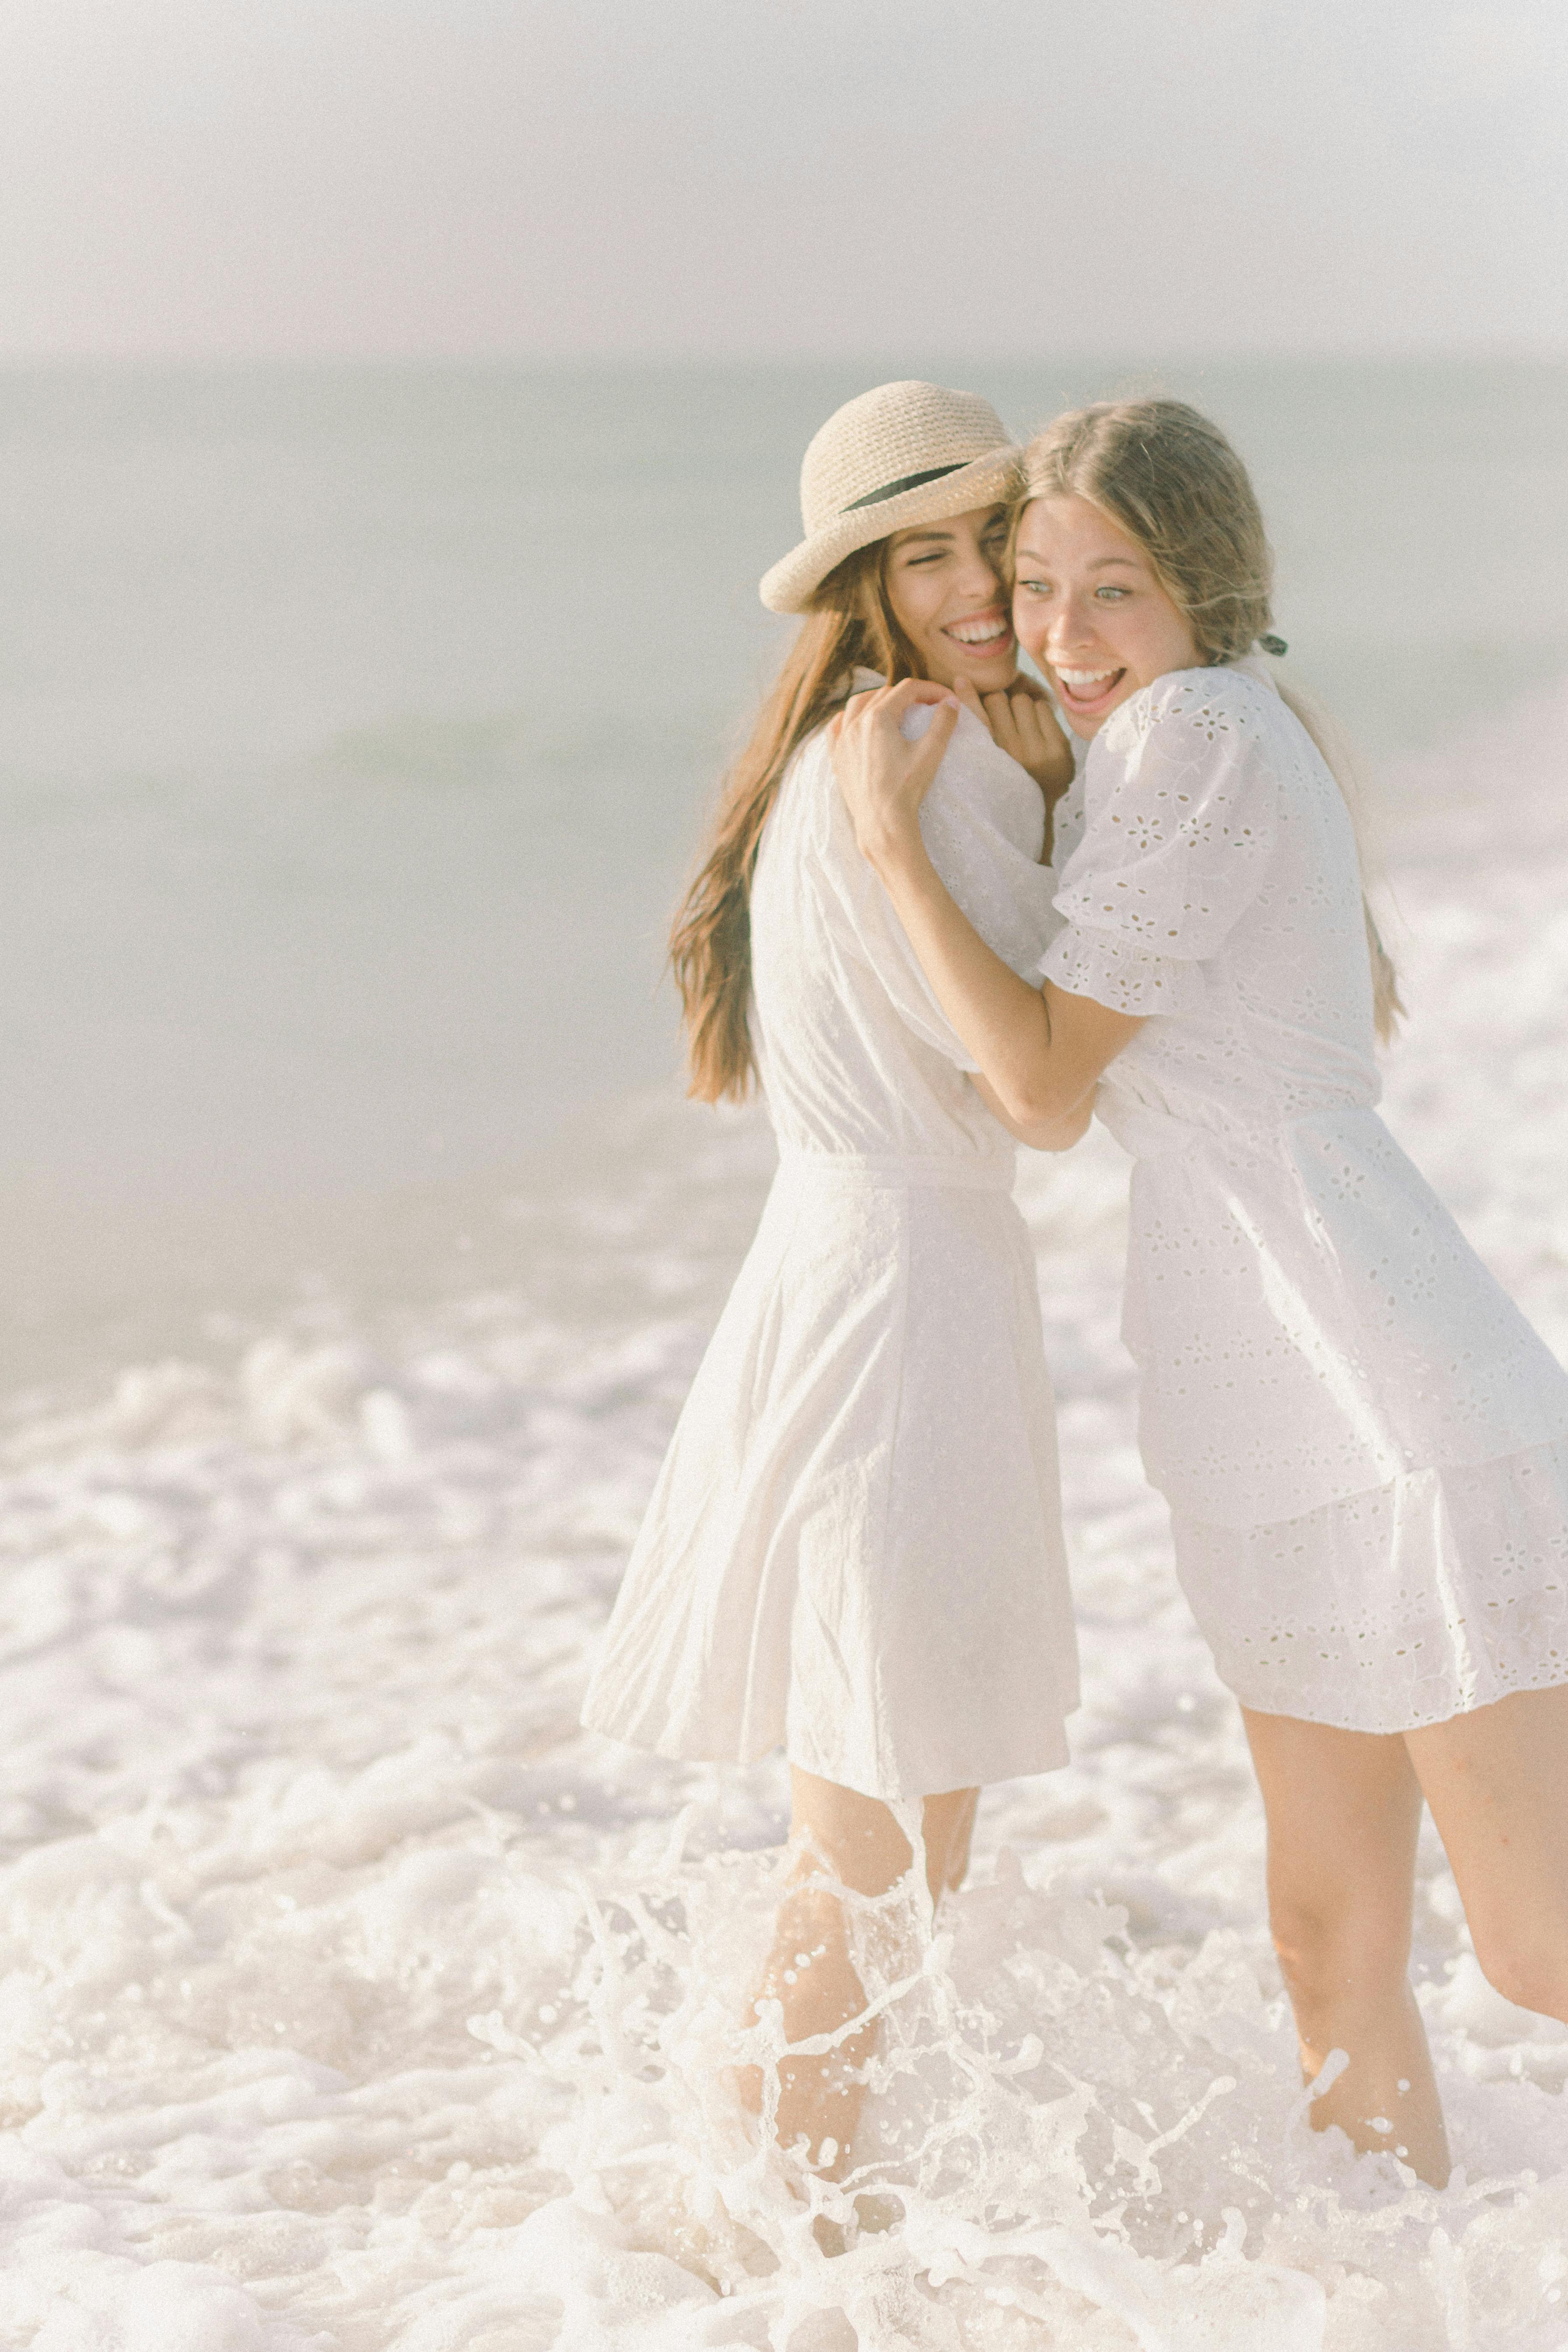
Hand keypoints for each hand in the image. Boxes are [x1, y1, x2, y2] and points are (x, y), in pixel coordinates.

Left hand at [829, 678, 957, 876]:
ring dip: (878, 700)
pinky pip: (836, 726)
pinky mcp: (837, 757)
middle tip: (927, 706)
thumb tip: (952, 701)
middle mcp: (856, 723)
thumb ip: (943, 722)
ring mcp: (843, 740)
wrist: (881, 823)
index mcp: (878, 718)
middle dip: (908, 695)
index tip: (946, 699)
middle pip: (885, 694)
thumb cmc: (906, 789)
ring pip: (858, 704)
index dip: (931, 689)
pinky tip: (858, 722)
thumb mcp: (931, 752)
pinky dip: (849, 718)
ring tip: (896, 709)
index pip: (908, 689)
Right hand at [953, 675, 1073, 802]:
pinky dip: (1040, 713)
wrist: (1043, 809)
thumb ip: (978, 729)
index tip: (961, 681)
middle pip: (998, 700)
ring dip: (1022, 708)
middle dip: (1001, 704)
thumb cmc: (1010, 779)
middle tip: (1006, 717)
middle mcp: (1009, 753)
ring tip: (1024, 725)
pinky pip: (1043, 707)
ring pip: (1022, 700)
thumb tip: (961, 684)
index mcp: (988, 758)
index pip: (974, 715)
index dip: (967, 695)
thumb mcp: (988, 760)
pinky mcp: (1057, 746)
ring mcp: (1036, 749)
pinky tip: (1039, 729)